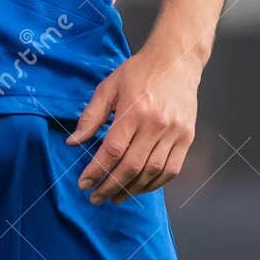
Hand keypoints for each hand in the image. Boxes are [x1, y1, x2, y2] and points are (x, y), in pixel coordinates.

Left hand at [67, 41, 199, 204]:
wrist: (176, 61)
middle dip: (110, 186)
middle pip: (132, 166)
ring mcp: (175, 133)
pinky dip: (154, 184)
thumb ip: (90, 116)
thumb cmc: (139, 72)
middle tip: (96, 198)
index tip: (83, 184)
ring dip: (132, 190)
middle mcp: (156, 124)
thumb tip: (73, 142)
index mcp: (134, 111)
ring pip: (152, 172)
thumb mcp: (108, 87)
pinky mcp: (186, 138)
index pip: (112, 150)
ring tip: (115, 197)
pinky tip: (139, 188)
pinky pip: (171, 170)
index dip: (96, 171)